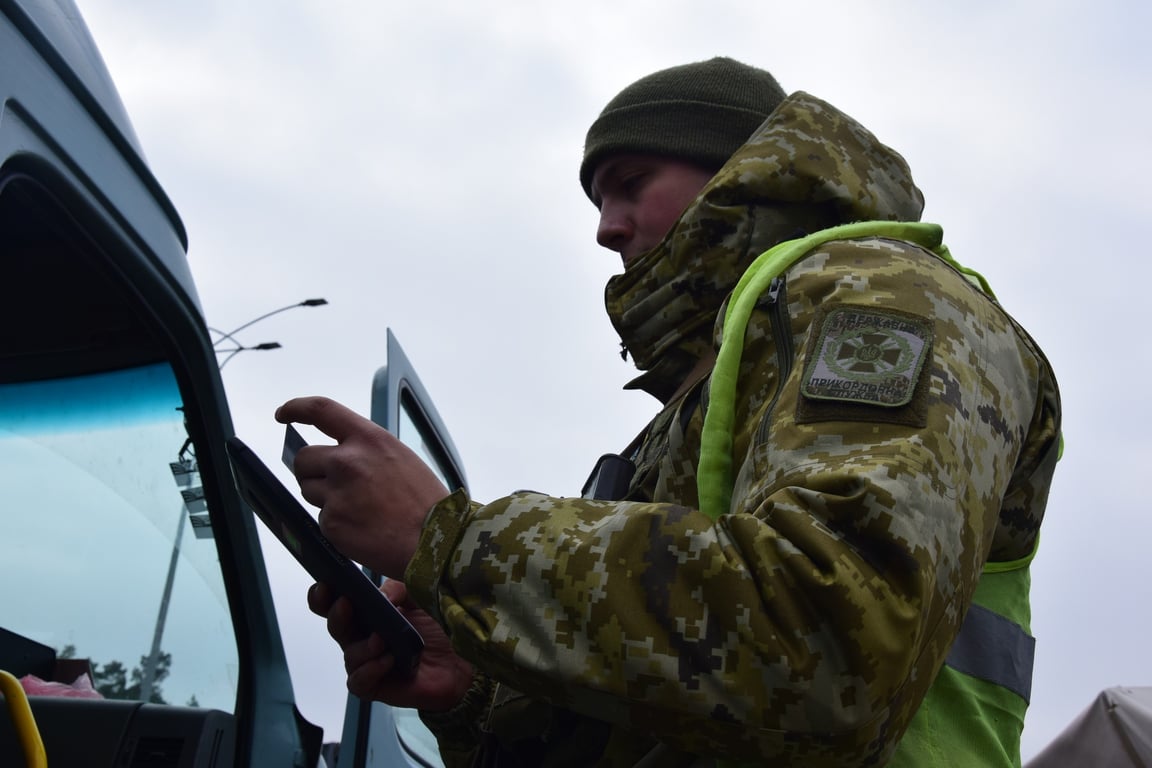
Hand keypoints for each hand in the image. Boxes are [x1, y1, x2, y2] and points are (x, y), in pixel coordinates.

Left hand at [275, 396, 449, 578]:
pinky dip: (337, 525)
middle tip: (333, 486)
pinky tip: (363, 529)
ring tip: (358, 509)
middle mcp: (348, 461)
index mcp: (370, 439)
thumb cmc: (426, 503)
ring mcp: (337, 493)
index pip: (321, 411)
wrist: (436, 541)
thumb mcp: (400, 459)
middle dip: (311, 471)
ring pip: (308, 490)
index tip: (284, 414)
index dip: (296, 409)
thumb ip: (366, 451)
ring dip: (324, 498)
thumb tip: (336, 456)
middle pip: (304, 459)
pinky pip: (322, 519)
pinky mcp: (332, 523)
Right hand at [308, 581, 472, 711]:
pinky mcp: (376, 686)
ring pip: (349, 655)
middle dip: (336, 615)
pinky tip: (387, 660)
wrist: (462, 662)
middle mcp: (363, 637)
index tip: (324, 586)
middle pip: (336, 627)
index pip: (336, 604)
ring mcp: (368, 662)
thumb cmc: (438, 628)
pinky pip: (359, 681)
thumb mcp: (420, 597)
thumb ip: (398, 589)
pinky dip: (370, 669)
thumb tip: (379, 596)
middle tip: (346, 604)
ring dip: (362, 646)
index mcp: (369, 614)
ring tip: (381, 640)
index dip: (323, 597)